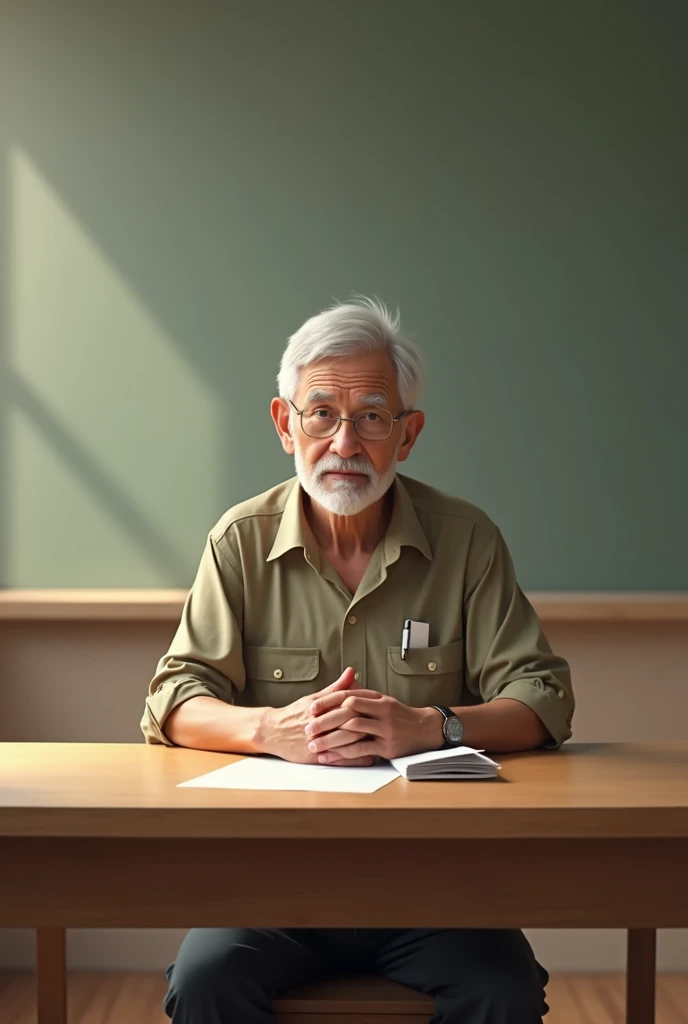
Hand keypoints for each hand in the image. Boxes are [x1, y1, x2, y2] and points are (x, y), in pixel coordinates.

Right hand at [257, 667, 375, 766]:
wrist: (271, 731)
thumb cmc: (294, 714)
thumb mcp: (314, 698)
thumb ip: (336, 688)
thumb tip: (352, 672)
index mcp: (321, 708)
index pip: (347, 705)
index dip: (366, 706)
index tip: (381, 706)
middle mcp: (319, 724)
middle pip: (348, 723)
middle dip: (368, 724)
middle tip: (386, 724)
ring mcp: (318, 741)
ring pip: (345, 742)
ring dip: (365, 742)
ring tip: (381, 740)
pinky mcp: (315, 756)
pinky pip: (339, 759)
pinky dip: (355, 759)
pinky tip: (369, 757)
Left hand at [306, 690, 443, 763]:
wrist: (425, 729)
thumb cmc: (400, 715)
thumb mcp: (383, 700)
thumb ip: (363, 693)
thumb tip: (344, 681)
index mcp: (379, 698)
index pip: (348, 696)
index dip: (328, 701)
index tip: (311, 708)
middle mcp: (382, 711)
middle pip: (348, 712)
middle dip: (325, 721)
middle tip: (308, 729)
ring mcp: (386, 729)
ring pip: (353, 731)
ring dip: (330, 739)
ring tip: (314, 746)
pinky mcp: (388, 748)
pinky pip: (361, 750)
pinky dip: (343, 754)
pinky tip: (330, 757)